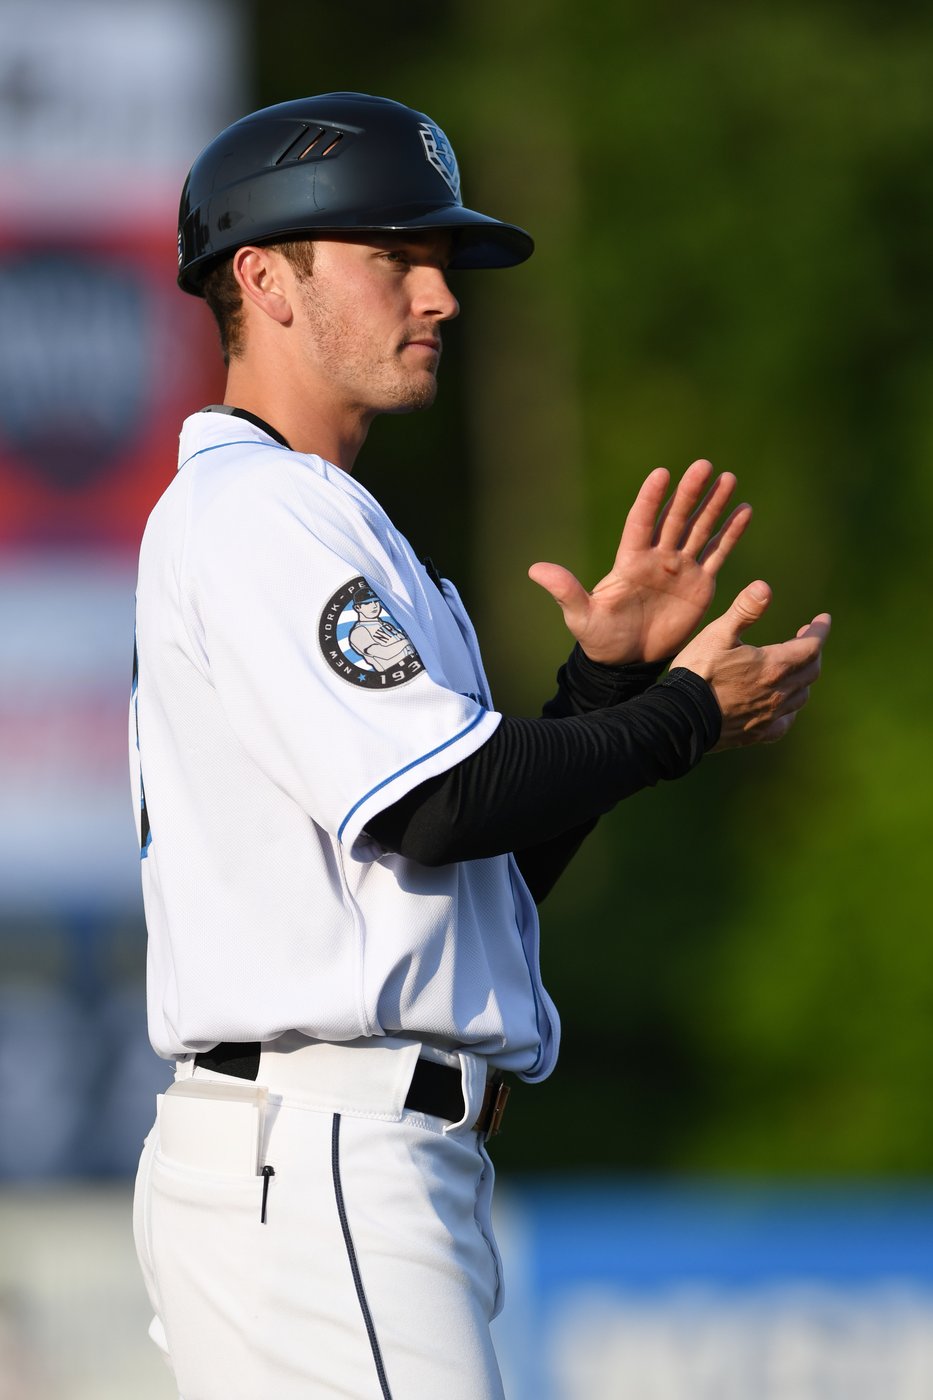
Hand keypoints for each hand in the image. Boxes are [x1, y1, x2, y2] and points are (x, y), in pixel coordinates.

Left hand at [528, 460, 751, 663]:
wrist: (627, 661)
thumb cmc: (600, 638)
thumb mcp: (581, 616)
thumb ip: (565, 591)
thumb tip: (535, 570)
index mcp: (629, 560)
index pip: (641, 521)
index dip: (650, 499)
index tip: (662, 474)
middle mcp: (657, 558)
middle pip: (675, 518)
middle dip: (690, 493)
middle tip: (704, 466)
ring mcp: (680, 568)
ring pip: (699, 530)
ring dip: (714, 505)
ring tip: (728, 478)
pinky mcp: (700, 584)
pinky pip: (717, 553)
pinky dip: (731, 533)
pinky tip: (744, 510)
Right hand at [672, 581, 830, 748]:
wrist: (681, 717)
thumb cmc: (698, 672)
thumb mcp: (717, 634)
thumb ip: (744, 610)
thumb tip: (765, 587)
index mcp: (773, 665)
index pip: (811, 646)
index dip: (820, 630)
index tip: (823, 618)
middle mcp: (778, 692)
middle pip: (811, 670)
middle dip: (813, 651)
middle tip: (805, 637)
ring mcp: (770, 715)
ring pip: (801, 696)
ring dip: (803, 678)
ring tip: (794, 668)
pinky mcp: (757, 733)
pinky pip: (785, 722)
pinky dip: (789, 710)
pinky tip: (782, 706)